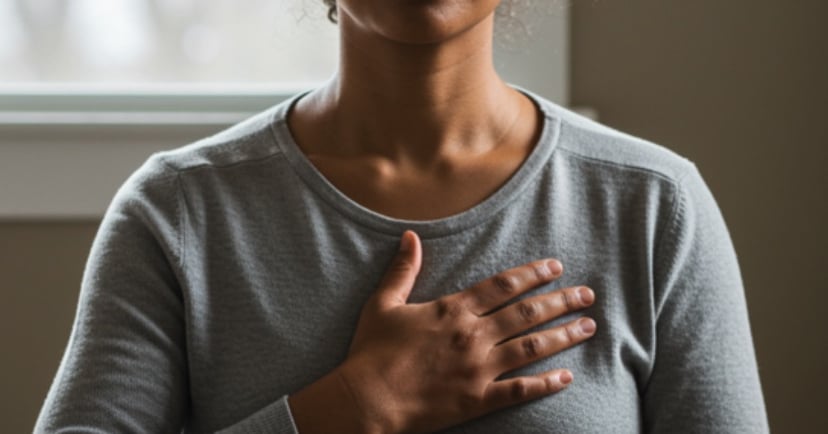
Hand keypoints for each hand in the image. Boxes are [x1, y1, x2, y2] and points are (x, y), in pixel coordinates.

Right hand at [290, 230, 595, 433]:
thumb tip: (409, 236)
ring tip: (588, 326)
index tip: (556, 267)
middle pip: (527, 313)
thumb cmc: (372, 352)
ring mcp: (478, 369)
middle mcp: (472, 335)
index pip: (503, 285)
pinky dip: (546, 383)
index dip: (533, 274)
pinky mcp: (478, 399)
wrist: (367, 400)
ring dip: (563, 335)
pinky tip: (567, 377)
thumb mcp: (382, 303)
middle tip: (588, 294)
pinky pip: (520, 390)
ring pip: (531, 347)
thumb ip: (402, 269)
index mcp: (452, 310)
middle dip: (561, 301)